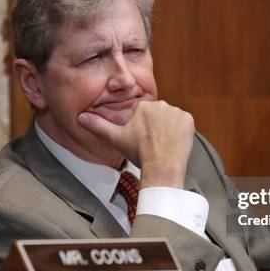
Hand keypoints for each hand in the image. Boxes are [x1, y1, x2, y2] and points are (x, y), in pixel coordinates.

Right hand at [77, 100, 194, 187]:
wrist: (161, 166)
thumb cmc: (139, 153)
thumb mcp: (116, 138)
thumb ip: (98, 126)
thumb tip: (81, 117)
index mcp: (143, 106)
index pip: (144, 115)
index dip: (144, 130)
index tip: (144, 141)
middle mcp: (161, 104)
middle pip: (159, 116)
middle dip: (157, 128)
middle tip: (153, 145)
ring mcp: (176, 112)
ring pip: (171, 120)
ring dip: (169, 130)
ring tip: (164, 145)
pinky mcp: (189, 120)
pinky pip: (184, 123)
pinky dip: (181, 132)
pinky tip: (174, 143)